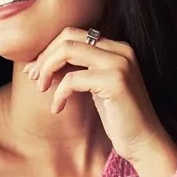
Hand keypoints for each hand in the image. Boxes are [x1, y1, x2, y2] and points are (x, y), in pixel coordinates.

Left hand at [23, 27, 176, 167]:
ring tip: (41, 88)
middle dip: (45, 56)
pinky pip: (72, 79)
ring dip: (47, 69)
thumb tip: (44, 61)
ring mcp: (119, 63)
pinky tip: (57, 108)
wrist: (144, 142)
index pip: (74, 34)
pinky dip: (59, 93)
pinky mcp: (115, 81)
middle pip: (68, 37)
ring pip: (67, 50)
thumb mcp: (95, 87)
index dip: (50, 49)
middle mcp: (120, 50)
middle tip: (33, 77)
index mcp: (117, 47)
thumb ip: (78, 69)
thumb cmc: (119, 117)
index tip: (35, 69)